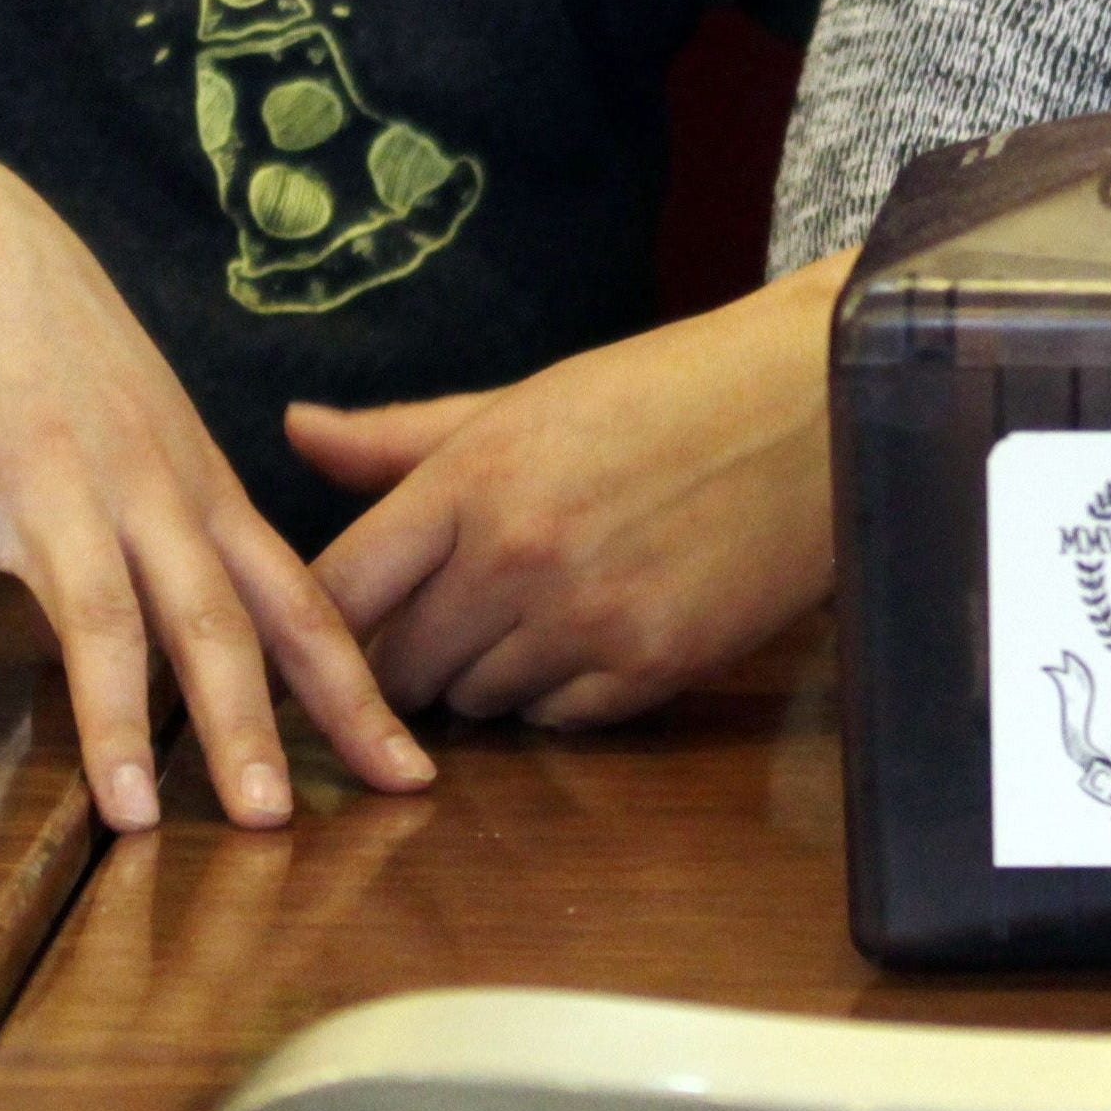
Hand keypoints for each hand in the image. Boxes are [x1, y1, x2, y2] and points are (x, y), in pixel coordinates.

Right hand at [0, 132, 431, 830]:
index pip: (299, 605)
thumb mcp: (153, 423)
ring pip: (96, 616)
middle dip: (248, 727)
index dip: (355, 694)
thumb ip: (192, 518)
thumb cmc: (58, 344)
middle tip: (279, 822)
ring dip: (112, 723)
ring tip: (128, 823)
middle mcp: (142, 488)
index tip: (409, 777)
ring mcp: (48, 481)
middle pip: (212, 621)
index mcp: (198, 488)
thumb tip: (246, 620)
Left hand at [287, 252, 849, 726]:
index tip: (310, 641)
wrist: (815, 403)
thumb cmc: (665, 389)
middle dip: (407, 653)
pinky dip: (558, 693)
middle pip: (397, 668)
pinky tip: (595, 629)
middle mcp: (518, 556)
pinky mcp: (651, 669)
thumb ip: (402, 437)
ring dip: (485, 674)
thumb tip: (295, 428)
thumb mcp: (528, 398)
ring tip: (535, 607)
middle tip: (445, 614)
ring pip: (474, 704)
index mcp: (474, 476)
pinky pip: (556, 721)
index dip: (313, 629)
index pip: (339, 591)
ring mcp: (586, 620)